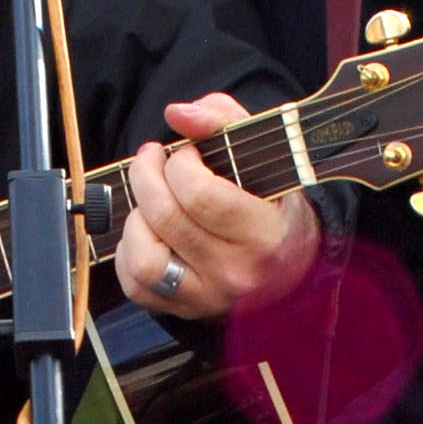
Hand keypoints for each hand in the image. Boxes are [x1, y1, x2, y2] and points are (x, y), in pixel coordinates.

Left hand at [114, 94, 317, 320]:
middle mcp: (236, 271)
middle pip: (165, 218)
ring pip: (145, 259)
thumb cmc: (272, 204)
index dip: (180, 163)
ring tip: (150, 202)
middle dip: (147, 176)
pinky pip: (136, 284)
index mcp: (264, 233)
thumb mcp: (262, 153)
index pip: (199, 195)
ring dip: (136, 220)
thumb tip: (177, 114)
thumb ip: (222, 119)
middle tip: (153, 160)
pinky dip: (130, 251)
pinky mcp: (184, 310)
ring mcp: (208, 296)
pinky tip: (147, 230)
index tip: (187, 154)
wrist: (292, 265)